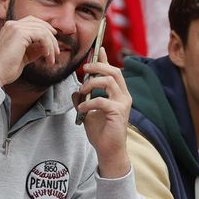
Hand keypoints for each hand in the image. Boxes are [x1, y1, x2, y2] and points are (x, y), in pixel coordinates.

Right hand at [0, 16, 60, 88]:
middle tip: (57, 52)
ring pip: (42, 30)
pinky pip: (42, 35)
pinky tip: (48, 56)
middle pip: (39, 23)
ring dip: (51, 44)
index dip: (45, 30)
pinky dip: (48, 46)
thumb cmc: (7, 68)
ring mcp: (15, 27)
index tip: (53, 43)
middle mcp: (12, 24)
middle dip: (51, 37)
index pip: (32, 22)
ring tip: (52, 58)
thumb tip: (47, 47)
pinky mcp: (20, 33)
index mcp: (10, 28)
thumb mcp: (25, 56)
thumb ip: (35, 49)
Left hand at [76, 56, 132, 177]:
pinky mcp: (118, 112)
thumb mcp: (88, 112)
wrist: (108, 150)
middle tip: (84, 68)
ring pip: (109, 81)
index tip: (99, 48)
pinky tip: (82, 108)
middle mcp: (124, 96)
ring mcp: (123, 104)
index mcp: (119, 94)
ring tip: (82, 90)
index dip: (106, 59)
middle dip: (98, 66)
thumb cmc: (101, 132)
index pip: (113, 71)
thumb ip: (84, 99)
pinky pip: (101, 100)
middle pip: (114, 71)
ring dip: (91, 83)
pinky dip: (89, 102)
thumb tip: (75, 90)